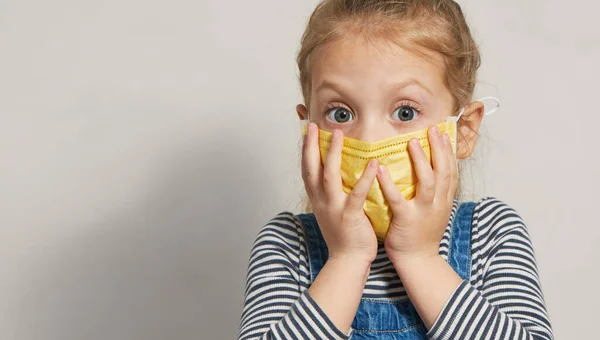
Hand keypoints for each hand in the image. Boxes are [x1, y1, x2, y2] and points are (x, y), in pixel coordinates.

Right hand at [302, 122, 378, 262]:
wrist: (348, 260)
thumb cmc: (344, 234)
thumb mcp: (331, 210)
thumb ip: (331, 191)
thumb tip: (335, 172)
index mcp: (317, 198)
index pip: (306, 169)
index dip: (304, 149)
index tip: (306, 130)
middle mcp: (321, 201)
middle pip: (311, 167)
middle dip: (311, 145)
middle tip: (313, 125)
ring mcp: (333, 208)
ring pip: (329, 176)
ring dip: (332, 154)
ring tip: (339, 134)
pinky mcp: (349, 216)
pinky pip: (356, 194)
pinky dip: (364, 177)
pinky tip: (373, 163)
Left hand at [377, 125, 456, 263]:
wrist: (418, 260)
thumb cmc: (422, 234)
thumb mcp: (435, 211)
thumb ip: (435, 192)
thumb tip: (431, 171)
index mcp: (445, 200)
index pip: (451, 171)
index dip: (448, 151)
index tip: (444, 133)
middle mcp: (438, 203)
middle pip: (444, 171)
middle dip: (439, 149)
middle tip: (433, 129)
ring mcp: (424, 211)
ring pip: (428, 182)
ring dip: (421, 161)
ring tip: (412, 142)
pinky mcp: (407, 220)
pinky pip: (398, 199)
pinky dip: (389, 183)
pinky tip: (381, 169)